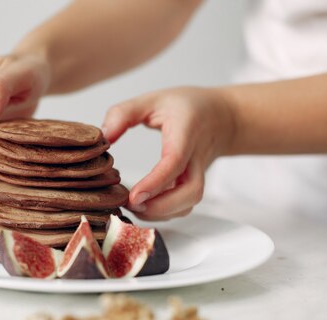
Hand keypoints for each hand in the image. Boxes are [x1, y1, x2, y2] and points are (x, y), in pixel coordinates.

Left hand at [101, 87, 234, 220]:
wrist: (222, 118)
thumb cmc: (186, 107)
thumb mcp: (153, 99)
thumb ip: (124, 114)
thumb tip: (104, 136)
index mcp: (187, 132)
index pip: (175, 162)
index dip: (155, 182)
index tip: (133, 196)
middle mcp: (197, 157)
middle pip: (191, 192)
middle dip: (161, 207)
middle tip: (131, 205)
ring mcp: (199, 174)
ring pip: (189, 204)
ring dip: (161, 213)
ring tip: (133, 207)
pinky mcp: (194, 185)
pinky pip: (184, 206)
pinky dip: (165, 213)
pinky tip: (144, 208)